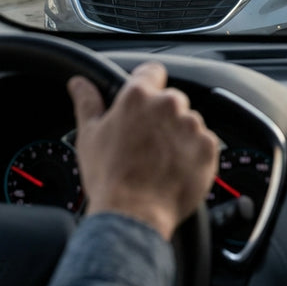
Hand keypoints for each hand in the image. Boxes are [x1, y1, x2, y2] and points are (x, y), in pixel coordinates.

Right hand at [68, 62, 219, 239]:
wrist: (133, 214)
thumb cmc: (108, 177)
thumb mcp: (89, 135)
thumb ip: (87, 102)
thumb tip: (78, 82)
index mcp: (138, 96)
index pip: (151, 71)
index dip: (147, 84)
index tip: (144, 102)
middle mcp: (168, 104)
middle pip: (171, 100)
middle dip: (161, 117)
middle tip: (146, 143)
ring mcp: (191, 125)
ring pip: (188, 122)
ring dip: (179, 135)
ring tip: (160, 161)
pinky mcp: (208, 147)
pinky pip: (204, 143)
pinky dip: (193, 154)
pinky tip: (175, 169)